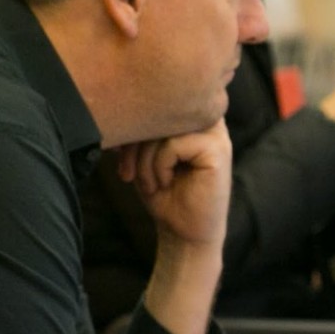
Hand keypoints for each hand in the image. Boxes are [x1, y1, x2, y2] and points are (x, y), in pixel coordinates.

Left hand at [115, 120, 232, 253]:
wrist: (182, 231)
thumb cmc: (163, 192)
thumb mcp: (142, 155)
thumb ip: (137, 129)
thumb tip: (116, 110)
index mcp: (190, 115)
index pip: (152, 102)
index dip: (131, 126)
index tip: (118, 154)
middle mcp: (206, 118)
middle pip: (157, 110)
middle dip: (134, 142)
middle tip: (127, 171)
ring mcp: (215, 133)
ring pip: (164, 126)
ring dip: (145, 159)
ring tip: (149, 182)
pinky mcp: (218, 150)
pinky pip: (174, 144)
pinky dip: (160, 166)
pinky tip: (165, 183)